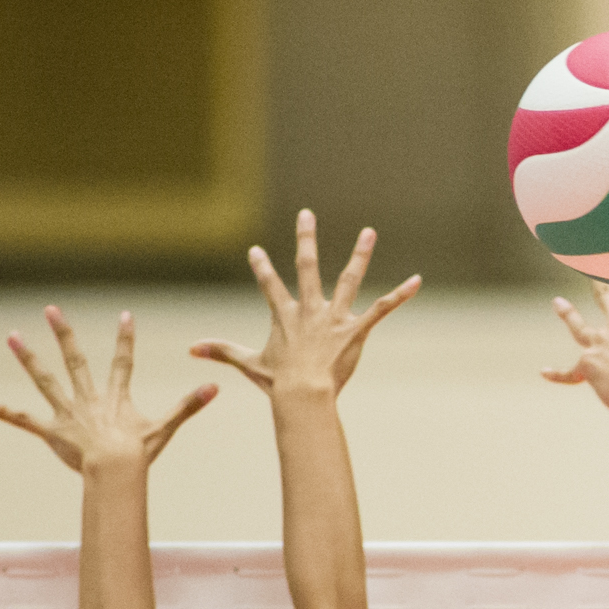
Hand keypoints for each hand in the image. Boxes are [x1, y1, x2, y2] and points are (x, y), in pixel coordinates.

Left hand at [0, 307, 215, 472]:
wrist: (115, 469)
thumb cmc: (139, 453)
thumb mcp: (166, 427)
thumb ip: (188, 406)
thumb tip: (215, 387)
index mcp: (115, 397)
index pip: (122, 362)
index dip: (124, 339)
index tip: (124, 316)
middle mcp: (88, 398)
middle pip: (75, 360)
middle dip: (62, 333)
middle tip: (50, 310)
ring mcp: (68, 412)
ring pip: (45, 380)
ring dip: (28, 359)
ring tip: (12, 337)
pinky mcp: (51, 430)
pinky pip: (23, 420)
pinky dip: (2, 412)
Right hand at [191, 208, 417, 395]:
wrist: (303, 395)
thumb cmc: (278, 383)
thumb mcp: (249, 364)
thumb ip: (222, 351)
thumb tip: (191, 349)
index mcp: (285, 315)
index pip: (270, 285)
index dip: (262, 267)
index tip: (255, 251)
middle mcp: (310, 309)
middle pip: (308, 267)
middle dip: (306, 239)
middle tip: (307, 213)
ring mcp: (334, 318)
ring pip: (349, 279)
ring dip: (360, 254)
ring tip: (369, 232)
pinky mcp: (356, 330)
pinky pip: (382, 308)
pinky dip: (401, 295)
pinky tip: (417, 281)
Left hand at [542, 284, 608, 419]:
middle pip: (606, 298)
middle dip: (599, 285)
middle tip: (590, 270)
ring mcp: (600, 344)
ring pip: (578, 326)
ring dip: (568, 315)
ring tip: (558, 304)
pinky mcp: (587, 367)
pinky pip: (569, 372)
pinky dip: (557, 374)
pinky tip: (544, 373)